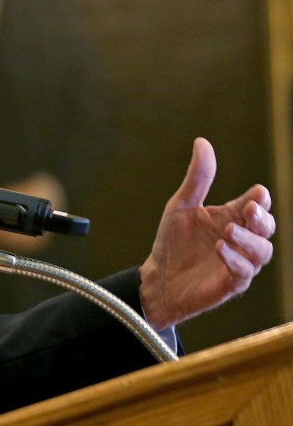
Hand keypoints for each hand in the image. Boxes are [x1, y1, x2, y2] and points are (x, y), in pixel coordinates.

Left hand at [138, 138, 274, 329]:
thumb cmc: (172, 242)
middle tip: (248, 210)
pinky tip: (219, 249)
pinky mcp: (231, 283)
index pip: (256, 205)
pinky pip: (244, 272)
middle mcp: (240, 239)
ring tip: (227, 231)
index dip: (260, 199)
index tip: (256, 193)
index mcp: (231, 217)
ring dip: (248, 239)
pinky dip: (235, 260)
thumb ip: (197, 178)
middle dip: (262, 218)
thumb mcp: (181, 205)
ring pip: (262, 251)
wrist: (158, 277)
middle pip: (267, 227)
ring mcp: (239, 262)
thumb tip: (202, 142)